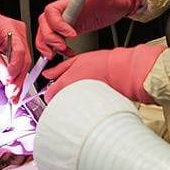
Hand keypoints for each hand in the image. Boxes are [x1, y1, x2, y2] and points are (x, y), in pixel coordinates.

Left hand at [0, 0, 30, 89]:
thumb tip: (6, 79)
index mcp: (13, 29)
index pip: (19, 53)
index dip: (15, 69)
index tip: (9, 83)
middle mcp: (20, 33)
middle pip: (24, 60)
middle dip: (19, 79)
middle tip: (13, 95)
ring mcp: (19, 37)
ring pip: (23, 61)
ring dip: (18, 78)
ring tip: (14, 93)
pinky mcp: (15, 42)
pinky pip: (18, 59)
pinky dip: (15, 71)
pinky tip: (12, 83)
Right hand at [34, 0, 141, 57]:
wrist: (112, 6)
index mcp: (66, 3)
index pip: (50, 13)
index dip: (57, 24)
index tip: (72, 33)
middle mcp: (63, 13)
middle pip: (44, 25)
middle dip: (50, 38)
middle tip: (62, 46)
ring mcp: (64, 23)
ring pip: (45, 35)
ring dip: (49, 47)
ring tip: (60, 53)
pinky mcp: (68, 32)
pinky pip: (54, 43)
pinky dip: (57, 51)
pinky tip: (69, 53)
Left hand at [42, 43, 164, 103]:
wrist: (122, 71)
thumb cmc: (103, 64)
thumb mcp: (77, 59)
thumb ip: (59, 68)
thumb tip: (47, 74)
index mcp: (66, 83)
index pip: (48, 95)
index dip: (50, 92)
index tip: (53, 89)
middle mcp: (72, 96)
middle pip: (58, 103)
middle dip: (61, 97)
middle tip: (70, 88)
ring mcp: (82, 104)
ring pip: (70, 107)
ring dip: (72, 102)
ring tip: (82, 91)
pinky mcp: (92, 109)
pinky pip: (82, 109)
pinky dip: (83, 105)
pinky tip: (91, 96)